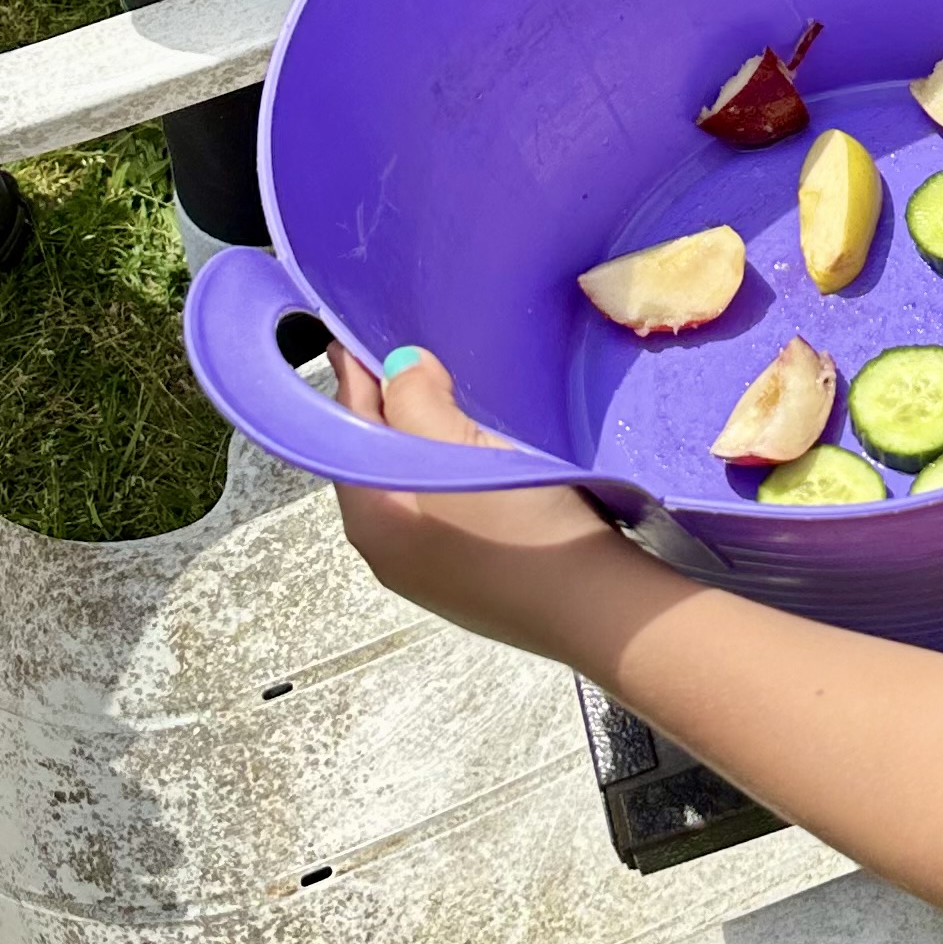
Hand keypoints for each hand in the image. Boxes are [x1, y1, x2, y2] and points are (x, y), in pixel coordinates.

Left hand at [332, 346, 621, 643]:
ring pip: (414, 486)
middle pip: (377, 462)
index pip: (345, 433)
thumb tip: (398, 368)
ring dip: (424, 442)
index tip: (356, 333)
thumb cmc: (521, 530)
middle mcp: (387, 552)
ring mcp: (430, 571)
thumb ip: (415, 401)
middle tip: (409, 358)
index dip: (355, 380)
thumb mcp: (462, 452)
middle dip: (389, 411)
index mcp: (370, 521)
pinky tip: (481, 457)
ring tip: (447, 396)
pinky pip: (446, 509)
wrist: (596, 610)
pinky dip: (451, 474)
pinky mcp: (471, 579)